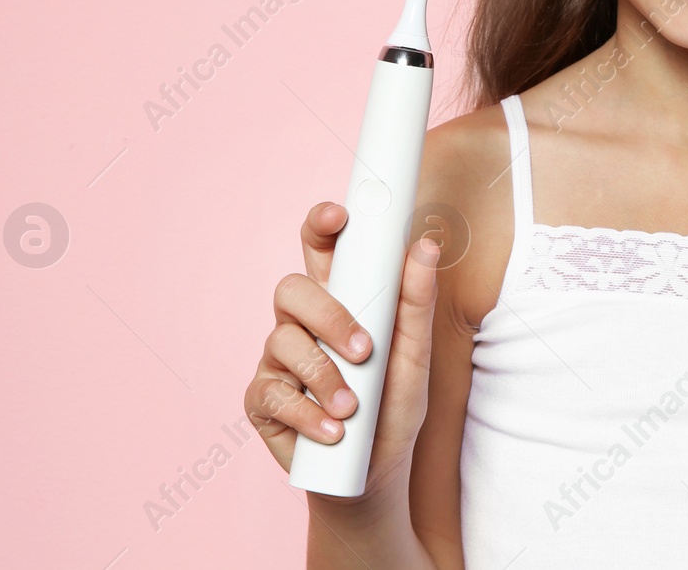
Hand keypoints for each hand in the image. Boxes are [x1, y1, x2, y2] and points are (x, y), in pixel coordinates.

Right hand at [244, 201, 441, 503]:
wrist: (373, 474)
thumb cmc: (393, 406)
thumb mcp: (415, 356)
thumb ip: (416, 302)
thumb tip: (425, 246)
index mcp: (339, 300)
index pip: (321, 250)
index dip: (321, 225)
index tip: (336, 214)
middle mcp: (302, 323)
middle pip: (291, 289)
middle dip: (327, 314)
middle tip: (362, 349)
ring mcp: (277, 360)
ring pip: (282, 342)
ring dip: (324, 376)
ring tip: (353, 407)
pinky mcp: (261, 400)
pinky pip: (274, 394)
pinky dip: (308, 414)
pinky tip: (334, 431)